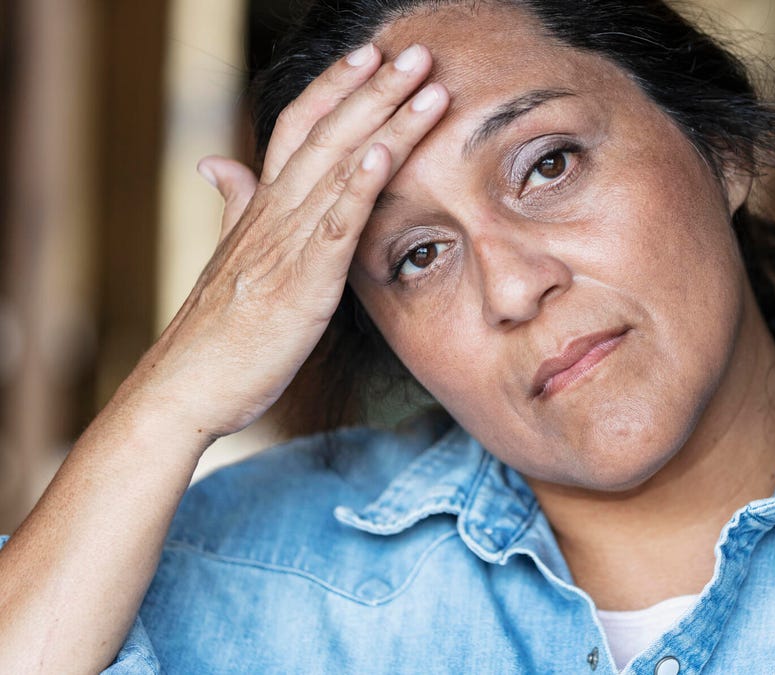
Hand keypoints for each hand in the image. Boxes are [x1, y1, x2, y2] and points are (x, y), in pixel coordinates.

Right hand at [128, 43, 447, 443]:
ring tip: (424, 84)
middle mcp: (273, 214)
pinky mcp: (302, 282)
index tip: (368, 55)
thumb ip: (232, 206)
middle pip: (326, 133)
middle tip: (415, 52)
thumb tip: (218, 163)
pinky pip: (334, 224)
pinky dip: (360, 186)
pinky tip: (387, 154)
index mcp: (261, 208)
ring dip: (384, 121)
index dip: (334, 89)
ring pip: (339, 167)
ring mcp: (287, 244)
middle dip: (373, 88)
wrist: (185, 387)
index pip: (297, 128)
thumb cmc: (215, 331)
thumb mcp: (229, 258)